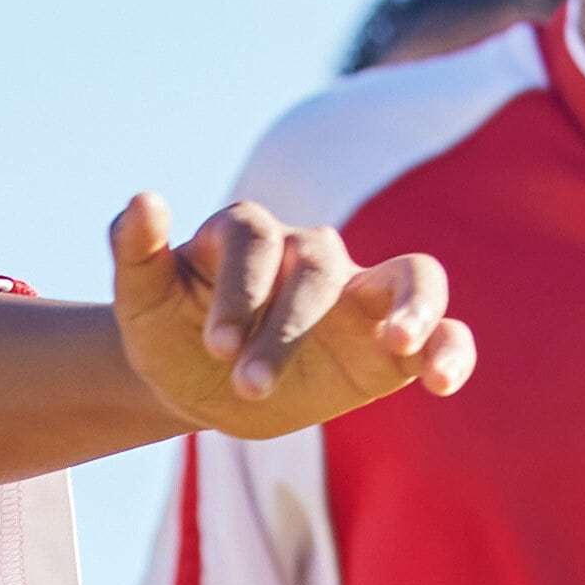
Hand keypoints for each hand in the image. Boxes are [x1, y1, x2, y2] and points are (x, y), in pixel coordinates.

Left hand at [105, 195, 475, 442]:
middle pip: (317, 269)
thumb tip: (144, 199)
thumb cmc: (171, 334)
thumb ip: (134, 251)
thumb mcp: (140, 303)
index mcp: (250, 236)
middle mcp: (313, 256)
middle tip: (246, 385)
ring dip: (411, 306)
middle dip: (283, 329)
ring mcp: (360, 296)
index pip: (256, 238)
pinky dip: (451, 348)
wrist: (202, 386)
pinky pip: (443, 332)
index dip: (239, 288)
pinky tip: (444, 382)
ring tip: (399, 342)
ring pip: (412, 276)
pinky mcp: (393, 345)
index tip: (215, 346)